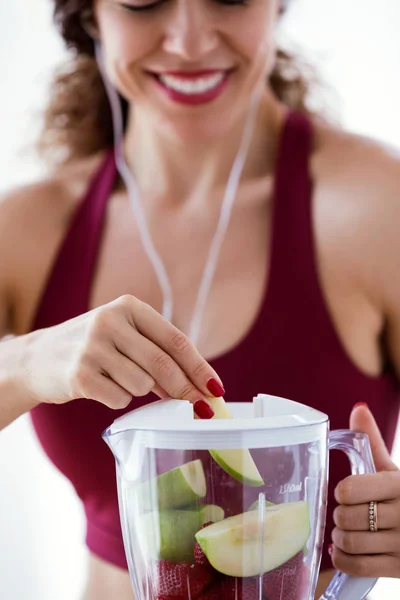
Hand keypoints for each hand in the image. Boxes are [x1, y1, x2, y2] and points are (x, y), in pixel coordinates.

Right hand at [22, 295, 222, 411]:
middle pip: (163, 364)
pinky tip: (102, 386)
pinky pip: (120, 398)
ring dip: (140, 391)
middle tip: (201, 408)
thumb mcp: (124, 337)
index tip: (216, 387)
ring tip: (118, 379)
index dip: (199, 366)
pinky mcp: (79, 375)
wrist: (37, 358)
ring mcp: (92, 348)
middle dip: (186, 390)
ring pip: (142, 385)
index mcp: (128, 307)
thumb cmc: (93, 347)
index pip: (175, 339)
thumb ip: (157, 354)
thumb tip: (198, 388)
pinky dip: (118, 399)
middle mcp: (110, 322)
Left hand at [331, 403, 399, 577]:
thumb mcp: (394, 470)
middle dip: (339, 515)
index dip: (341, 492)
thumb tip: (358, 409)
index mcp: (399, 485)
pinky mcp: (399, 568)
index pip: (351, 490)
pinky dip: (343, 559)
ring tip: (346, 531)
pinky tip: (345, 550)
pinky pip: (357, 567)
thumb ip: (373, 441)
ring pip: (350, 543)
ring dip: (340, 538)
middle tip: (344, 513)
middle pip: (346, 517)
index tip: (344, 492)